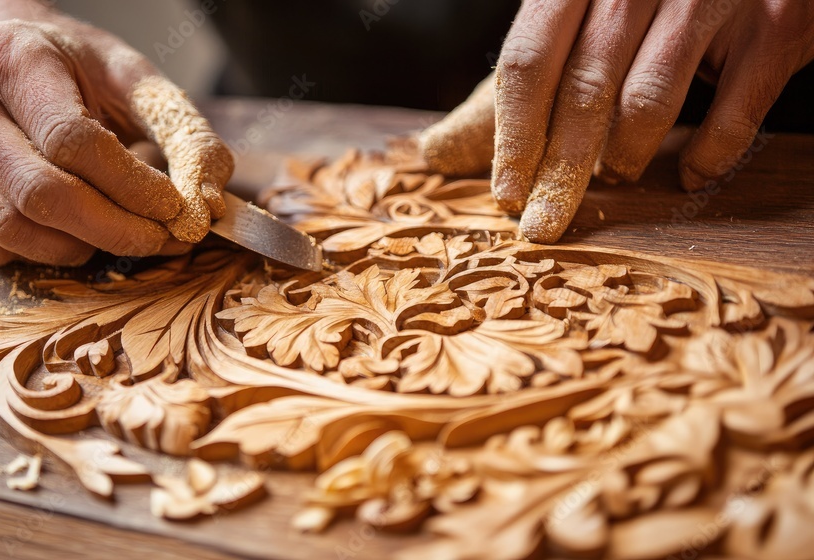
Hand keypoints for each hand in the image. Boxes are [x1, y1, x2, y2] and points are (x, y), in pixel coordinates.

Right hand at [0, 13, 232, 264]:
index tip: (176, 210)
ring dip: (83, 246)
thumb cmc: (69, 69)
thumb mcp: (132, 80)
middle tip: (159, 239)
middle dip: (113, 229)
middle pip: (39, 194)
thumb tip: (210, 199)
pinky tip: (76, 229)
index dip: (131, 187)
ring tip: (121, 230)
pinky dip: (46, 252)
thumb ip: (181, 131)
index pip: (72, 142)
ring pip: (13, 230)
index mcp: (12, 60)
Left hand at [422, 0, 813, 242]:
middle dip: (559, 170)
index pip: (527, 63)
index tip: (506, 196)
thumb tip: (436, 151)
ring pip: (648, 102)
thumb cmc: (645, 0)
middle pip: (582, 91)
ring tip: (615, 173)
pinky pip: (732, 114)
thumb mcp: (572, 23)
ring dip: (625, 156)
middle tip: (542, 225)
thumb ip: (514, 85)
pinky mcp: (775, 26)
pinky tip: (689, 174)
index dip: (512, 137)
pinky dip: (706, 157)